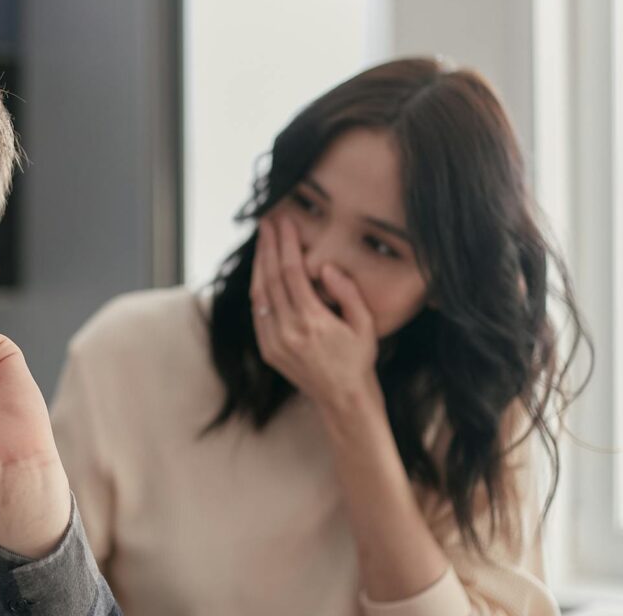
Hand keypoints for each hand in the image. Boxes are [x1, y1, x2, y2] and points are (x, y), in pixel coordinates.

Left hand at [249, 217, 381, 422]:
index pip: (291, 272)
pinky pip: (259, 313)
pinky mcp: (268, 351)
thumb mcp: (364, 324)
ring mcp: (274, 342)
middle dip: (267, 247)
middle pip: (270, 278)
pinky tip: (262, 274)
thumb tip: (327, 267)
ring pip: (260, 295)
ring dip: (258, 265)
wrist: (343, 400)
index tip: (283, 223)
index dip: (285, 244)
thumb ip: (347, 293)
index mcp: (312, 321)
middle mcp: (287, 331)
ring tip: (261, 242)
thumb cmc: (358, 359)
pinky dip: (259, 290)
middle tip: (266, 223)